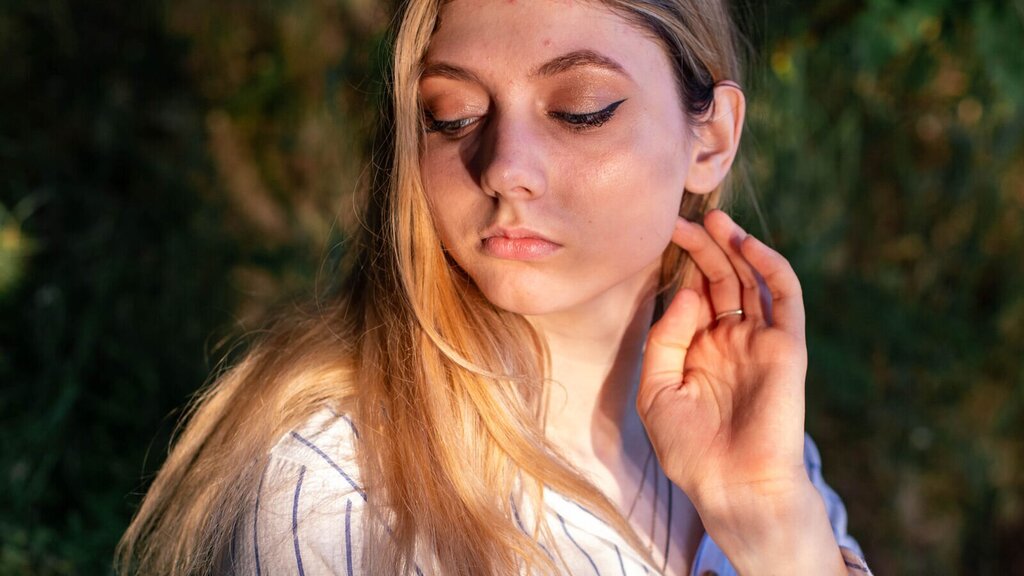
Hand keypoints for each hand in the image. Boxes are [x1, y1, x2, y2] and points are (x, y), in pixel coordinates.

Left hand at [637, 209, 808, 512]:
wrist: (732, 487)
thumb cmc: (690, 450)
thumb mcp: (656, 391)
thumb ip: (664, 339)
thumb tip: (685, 293)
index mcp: (699, 351)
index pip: (693, 295)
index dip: (679, 267)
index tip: (657, 238)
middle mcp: (730, 341)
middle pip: (720, 280)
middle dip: (702, 248)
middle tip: (679, 219)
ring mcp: (759, 341)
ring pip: (751, 280)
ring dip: (734, 247)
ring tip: (711, 218)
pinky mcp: (787, 346)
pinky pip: (784, 297)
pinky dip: (769, 266)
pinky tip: (746, 244)